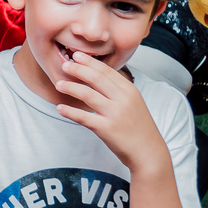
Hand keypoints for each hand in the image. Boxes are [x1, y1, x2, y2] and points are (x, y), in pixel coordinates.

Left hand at [54, 52, 166, 172]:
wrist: (148, 153)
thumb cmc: (138, 127)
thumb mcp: (134, 103)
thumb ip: (118, 90)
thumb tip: (97, 76)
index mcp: (130, 91)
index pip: (107, 71)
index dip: (90, 62)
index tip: (77, 55)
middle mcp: (123, 100)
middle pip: (96, 79)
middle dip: (78, 69)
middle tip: (65, 65)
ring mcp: (115, 114)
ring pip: (88, 95)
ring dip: (71, 87)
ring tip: (59, 84)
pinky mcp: (107, 129)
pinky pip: (84, 117)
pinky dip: (70, 112)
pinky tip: (60, 108)